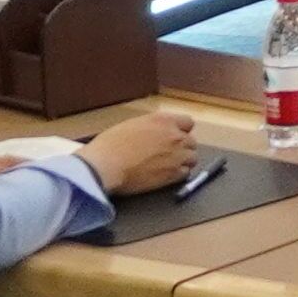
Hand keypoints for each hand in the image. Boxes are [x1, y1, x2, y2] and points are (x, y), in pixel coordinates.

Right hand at [79, 112, 201, 194]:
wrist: (105, 166)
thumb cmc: (110, 145)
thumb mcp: (131, 125)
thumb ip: (151, 128)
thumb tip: (154, 134)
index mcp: (163, 120)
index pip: (188, 122)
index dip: (181, 131)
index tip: (174, 137)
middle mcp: (174, 136)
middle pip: (191, 142)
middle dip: (182, 148)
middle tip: (168, 154)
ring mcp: (176, 155)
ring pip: (192, 158)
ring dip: (183, 162)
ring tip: (168, 166)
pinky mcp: (173, 174)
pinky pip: (185, 173)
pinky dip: (178, 175)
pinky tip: (165, 176)